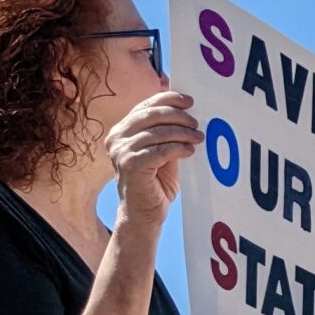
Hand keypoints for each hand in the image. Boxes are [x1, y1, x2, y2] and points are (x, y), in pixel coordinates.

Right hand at [107, 91, 200, 224]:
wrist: (143, 214)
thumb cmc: (154, 183)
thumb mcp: (161, 153)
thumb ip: (167, 135)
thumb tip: (188, 114)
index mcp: (122, 130)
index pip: (145, 106)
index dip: (168, 99)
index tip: (189, 100)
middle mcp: (117, 137)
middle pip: (151, 115)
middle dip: (178, 116)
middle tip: (196, 123)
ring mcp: (121, 151)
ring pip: (157, 132)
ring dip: (182, 133)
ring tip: (198, 138)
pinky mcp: (130, 165)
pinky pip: (159, 150)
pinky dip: (177, 148)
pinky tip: (189, 151)